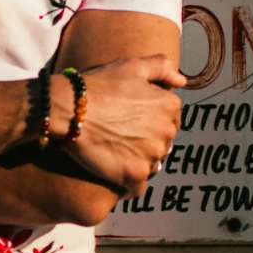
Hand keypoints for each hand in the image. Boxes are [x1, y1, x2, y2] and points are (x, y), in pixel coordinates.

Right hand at [51, 53, 183, 196]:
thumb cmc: (98, 85)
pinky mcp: (135, 175)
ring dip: (138, 162)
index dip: (150, 121)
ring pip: (151, 165)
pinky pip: (137, 187)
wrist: (69, 109)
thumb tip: (182, 80)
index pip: (170, 120)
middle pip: (162, 144)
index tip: (131, 121)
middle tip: (121, 137)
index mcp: (169, 105)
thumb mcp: (131, 66)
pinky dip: (127, 184)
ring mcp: (152, 155)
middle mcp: (166, 131)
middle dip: (147, 142)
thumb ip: (160, 68)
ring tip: (115, 154)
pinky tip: (114, 175)